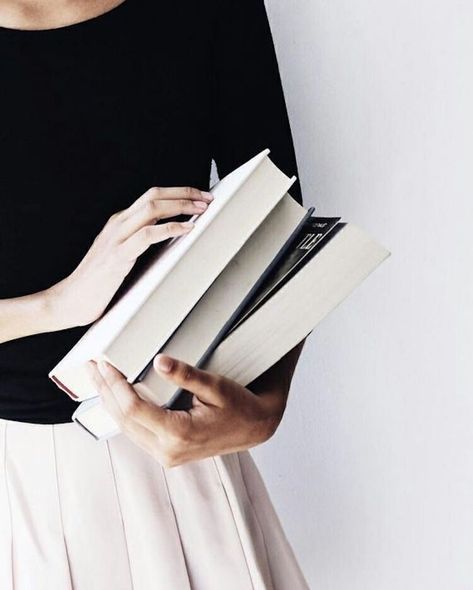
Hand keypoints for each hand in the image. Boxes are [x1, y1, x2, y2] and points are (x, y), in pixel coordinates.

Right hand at [47, 186, 212, 328]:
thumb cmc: (97, 283)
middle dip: (184, 193)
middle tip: (206, 198)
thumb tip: (166, 240)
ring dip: (181, 206)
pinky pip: (148, 235)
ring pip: (152, 208)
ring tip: (201, 209)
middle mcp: (118, 224)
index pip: (151, 196)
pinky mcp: (119, 255)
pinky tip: (187, 229)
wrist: (70, 300)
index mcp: (119, 222)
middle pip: (154, 195)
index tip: (198, 196)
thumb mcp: (119, 255)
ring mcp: (117, 238)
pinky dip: (170, 228)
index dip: (177, 193)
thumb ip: (137, 243)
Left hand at [86, 354, 283, 467]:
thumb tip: (159, 361)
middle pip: (123, 420)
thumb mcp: (216, 387)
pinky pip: (136, 433)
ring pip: (126, 428)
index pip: (134, 409)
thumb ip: (186, 375)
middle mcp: (168, 451)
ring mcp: (166, 456)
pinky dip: (122, 412)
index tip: (105, 364)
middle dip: (105, 391)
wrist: (255, 428)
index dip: (115, 386)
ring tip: (98, 378)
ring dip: (110, 402)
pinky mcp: (166, 454)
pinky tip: (116, 396)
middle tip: (92, 366)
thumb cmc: (239, 406)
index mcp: (180, 434)